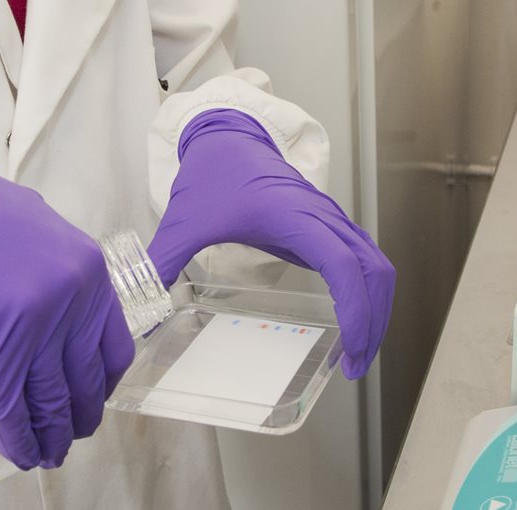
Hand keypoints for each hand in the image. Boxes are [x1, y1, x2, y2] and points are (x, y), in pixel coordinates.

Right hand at [0, 125, 134, 469]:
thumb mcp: (32, 230)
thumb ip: (56, 274)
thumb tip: (63, 317)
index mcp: (87, 269)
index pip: (113, 346)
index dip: (102, 383)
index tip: (92, 399)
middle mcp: (71, 299)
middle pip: (84, 379)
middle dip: (78, 417)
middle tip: (71, 436)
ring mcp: (32, 326)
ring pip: (50, 400)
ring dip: (50, 436)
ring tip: (48, 455)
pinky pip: (10, 409)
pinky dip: (17, 439)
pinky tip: (19, 454)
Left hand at [147, 109, 393, 378]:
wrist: (228, 136)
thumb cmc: (213, 174)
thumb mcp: (183, 222)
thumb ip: (161, 266)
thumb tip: (138, 317)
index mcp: (294, 217)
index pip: (344, 267)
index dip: (357, 311)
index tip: (350, 352)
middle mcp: (322, 218)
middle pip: (374, 272)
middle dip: (374, 322)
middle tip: (354, 366)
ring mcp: (331, 220)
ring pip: (377, 265)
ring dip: (377, 308)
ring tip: (357, 352)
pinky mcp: (329, 225)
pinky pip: (365, 258)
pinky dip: (368, 290)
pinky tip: (352, 319)